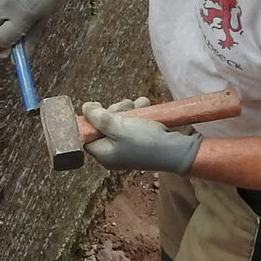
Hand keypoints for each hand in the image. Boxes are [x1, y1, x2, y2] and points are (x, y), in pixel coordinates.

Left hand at [83, 103, 201, 173]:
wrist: (176, 150)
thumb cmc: (145, 142)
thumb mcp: (118, 128)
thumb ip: (98, 118)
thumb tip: (85, 108)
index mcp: (103, 154)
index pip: (87, 135)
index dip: (91, 119)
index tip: (97, 107)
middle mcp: (113, 151)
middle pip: (104, 124)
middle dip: (114, 111)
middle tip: (124, 109)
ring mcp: (127, 144)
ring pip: (120, 119)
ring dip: (129, 108)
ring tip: (139, 107)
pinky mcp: (140, 138)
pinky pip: (134, 120)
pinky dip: (140, 112)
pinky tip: (145, 107)